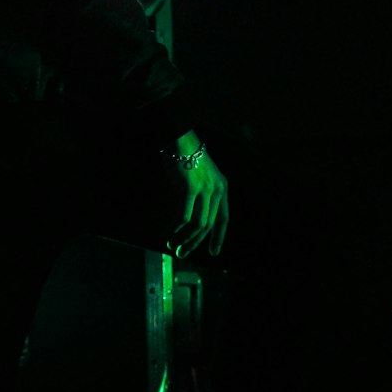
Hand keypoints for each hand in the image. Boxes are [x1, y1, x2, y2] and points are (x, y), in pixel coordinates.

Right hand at [164, 131, 228, 259]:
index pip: (223, 219)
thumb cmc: (185, 155)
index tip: (213, 252)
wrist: (178, 137)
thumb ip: (201, 195)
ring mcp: (205, 189)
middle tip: (182, 254)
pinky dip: (175, 229)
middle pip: (208, 225)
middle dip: (195, 243)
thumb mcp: (200, 176)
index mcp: (222, 187)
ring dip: (184, 239)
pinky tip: (168, 234)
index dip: (218, 237)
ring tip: (173, 246)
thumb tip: (190, 221)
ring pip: (197, 225)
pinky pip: (184, 216)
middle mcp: (217, 190)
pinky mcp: (190, 188)